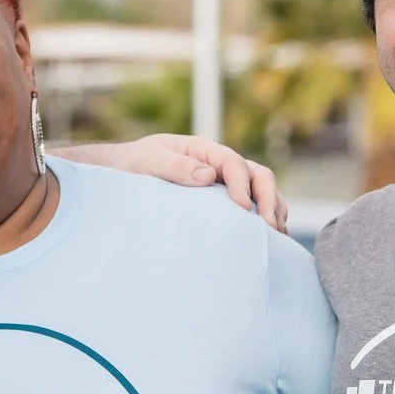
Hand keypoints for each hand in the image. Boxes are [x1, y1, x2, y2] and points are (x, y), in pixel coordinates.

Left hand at [61, 134, 287, 232]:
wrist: (119, 176)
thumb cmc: (131, 166)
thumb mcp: (148, 161)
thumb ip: (175, 166)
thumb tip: (208, 175)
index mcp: (203, 151)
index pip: (233, 163)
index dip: (241, 184)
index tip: (240, 208)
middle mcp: (220, 166)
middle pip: (258, 176)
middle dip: (268, 199)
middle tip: (269, 227)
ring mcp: (225, 185)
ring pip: (262, 192)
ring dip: (273, 211)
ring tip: (275, 237)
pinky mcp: (224, 205)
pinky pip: (253, 209)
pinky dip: (265, 221)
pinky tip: (266, 243)